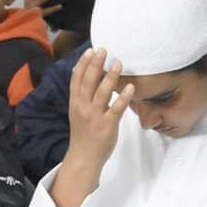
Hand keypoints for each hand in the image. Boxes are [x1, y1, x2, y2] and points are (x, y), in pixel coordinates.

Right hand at [66, 48, 134, 170]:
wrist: (83, 157)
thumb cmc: (83, 133)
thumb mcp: (77, 112)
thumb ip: (81, 95)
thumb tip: (85, 75)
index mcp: (75, 103)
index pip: (76, 79)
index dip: (83, 63)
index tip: (90, 51)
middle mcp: (83, 107)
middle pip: (88, 81)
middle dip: (96, 64)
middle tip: (104, 50)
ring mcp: (95, 116)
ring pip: (102, 92)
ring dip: (110, 76)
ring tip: (119, 63)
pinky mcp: (107, 125)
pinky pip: (116, 109)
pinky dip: (124, 97)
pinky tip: (131, 87)